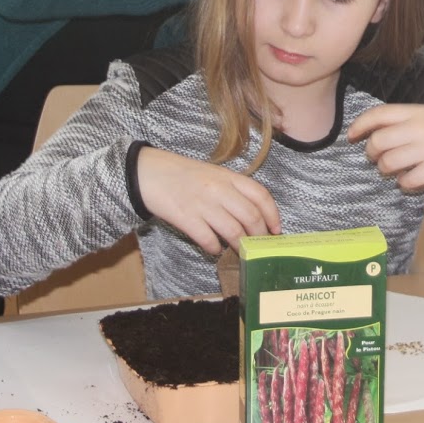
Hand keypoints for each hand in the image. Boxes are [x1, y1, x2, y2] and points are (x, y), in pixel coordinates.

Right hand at [135, 148, 279, 253]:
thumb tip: (252, 216)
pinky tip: (213, 249)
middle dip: (259, 236)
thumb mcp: (213, 174)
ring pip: (233, 231)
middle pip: (251, 217)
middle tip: (259, 246)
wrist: (148, 172)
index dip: (272, 215)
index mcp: (228, 177)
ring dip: (240, 245)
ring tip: (239, 250)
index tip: (276, 230)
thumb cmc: (183, 175)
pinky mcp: (186, 217)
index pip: (260, 195)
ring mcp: (203, 204)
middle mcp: (219, 189)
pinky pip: (208, 239)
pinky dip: (214, 248)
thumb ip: (232, 190)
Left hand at [349, 105, 423, 191]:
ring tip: (396, 170)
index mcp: (415, 111)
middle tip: (378, 159)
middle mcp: (419, 127)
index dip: (359, 126)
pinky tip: (411, 180)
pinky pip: (408, 180)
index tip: (351, 136)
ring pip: (388, 164)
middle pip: (377, 143)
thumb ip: (407, 119)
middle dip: (372, 154)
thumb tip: (376, 132)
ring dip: (387, 171)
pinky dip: (405, 184)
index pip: (377, 115)